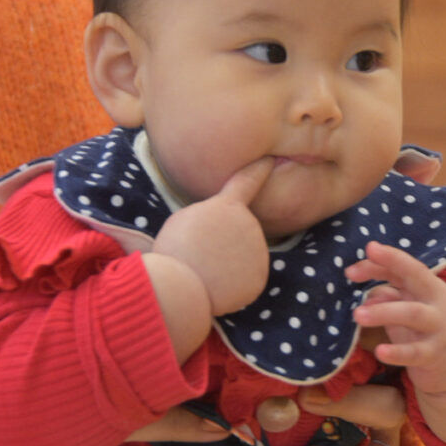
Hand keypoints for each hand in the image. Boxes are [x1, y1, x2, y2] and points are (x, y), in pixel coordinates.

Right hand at [152, 158, 272, 314]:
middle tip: (200, 253)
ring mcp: (258, 253)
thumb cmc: (175, 250)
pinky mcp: (259, 279)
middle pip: (238, 232)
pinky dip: (231, 285)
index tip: (270, 160)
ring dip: (226, 264)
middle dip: (223, 242)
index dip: (259, 169)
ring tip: (205, 269)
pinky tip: (216, 286)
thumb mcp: (184, 219)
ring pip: (242, 257)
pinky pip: (245, 279)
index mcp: (229, 206)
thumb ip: (211, 216)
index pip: (247, 181)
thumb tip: (224, 227)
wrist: (182, 286)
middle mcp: (250, 225)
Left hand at [345, 241, 445, 445]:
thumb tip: (367, 297)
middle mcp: (437, 302)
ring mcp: (439, 328)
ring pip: (412, 314)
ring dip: (383, 312)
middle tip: (351, 272)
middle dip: (388, 268)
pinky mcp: (435, 355)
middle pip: (417, 278)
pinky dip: (397, 352)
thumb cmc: (429, 328)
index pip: (409, 266)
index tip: (367, 248)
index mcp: (431, 287)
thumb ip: (390, 297)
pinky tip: (380, 352)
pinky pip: (415, 352)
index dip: (387, 258)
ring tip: (357, 315)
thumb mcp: (411, 308)